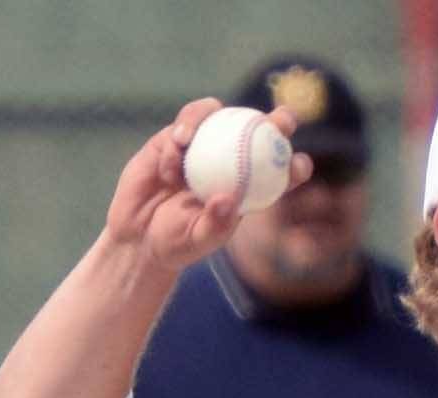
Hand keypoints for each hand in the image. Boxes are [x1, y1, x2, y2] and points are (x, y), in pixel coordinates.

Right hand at [103, 98, 314, 273]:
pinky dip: (177, 138)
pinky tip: (169, 159)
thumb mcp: (197, 239)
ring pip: (218, 115)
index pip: (279, 174)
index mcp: (247, 188)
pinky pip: (183, 126)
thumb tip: (227, 198)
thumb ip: (215, 223)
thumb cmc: (175, 242)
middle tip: (283, 119)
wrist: (138, 235)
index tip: (299, 166)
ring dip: (207, 118)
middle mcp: (230, 161)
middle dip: (280, 120)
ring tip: (184, 141)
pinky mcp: (174, 139)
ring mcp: (202, 145)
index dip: (295, 166)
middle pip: (261, 132)